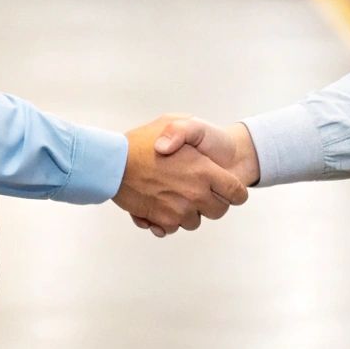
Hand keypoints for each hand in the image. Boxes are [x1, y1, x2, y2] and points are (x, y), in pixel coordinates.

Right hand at [113, 115, 248, 237]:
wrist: (113, 162)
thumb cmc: (145, 139)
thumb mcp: (174, 120)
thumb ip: (187, 131)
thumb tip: (181, 151)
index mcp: (203, 170)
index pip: (236, 193)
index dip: (235, 192)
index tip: (229, 188)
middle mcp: (194, 194)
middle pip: (219, 211)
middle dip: (213, 202)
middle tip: (200, 189)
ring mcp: (178, 210)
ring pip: (196, 222)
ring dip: (190, 212)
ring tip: (177, 194)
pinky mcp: (161, 221)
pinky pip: (174, 228)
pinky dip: (168, 221)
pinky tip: (160, 204)